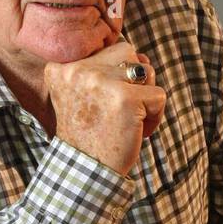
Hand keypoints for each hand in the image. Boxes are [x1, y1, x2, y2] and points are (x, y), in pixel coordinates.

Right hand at [45, 41, 165, 176]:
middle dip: (133, 80)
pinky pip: (159, 95)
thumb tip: (143, 58)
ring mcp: (102, 82)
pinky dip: (155, 118)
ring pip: (145, 70)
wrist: (85, 174)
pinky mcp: (126, 98)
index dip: (116, 75)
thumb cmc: (89, 137)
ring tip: (128, 121)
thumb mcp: (85, 97)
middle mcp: (79, 70)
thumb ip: (107, 71)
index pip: (108, 49)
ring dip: (145, 97)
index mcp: (63, 67)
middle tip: (119, 111)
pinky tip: (137, 133)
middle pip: (127, 52)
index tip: (103, 103)